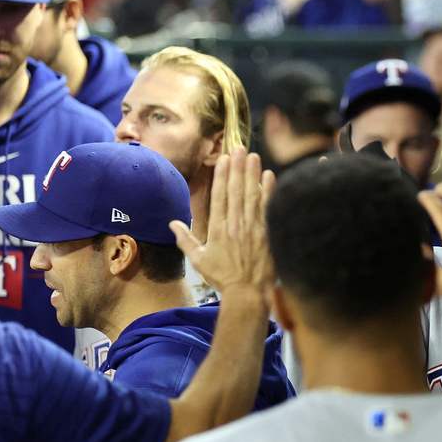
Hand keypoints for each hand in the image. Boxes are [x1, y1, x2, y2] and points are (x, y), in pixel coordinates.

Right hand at [173, 150, 275, 297]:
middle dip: (238, 168)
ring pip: (252, 195)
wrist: (248, 292)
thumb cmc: (222, 278)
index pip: (220, 196)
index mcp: (218, 229)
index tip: (224, 159)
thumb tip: (172, 224)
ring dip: (253, 174)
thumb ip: (185, 239)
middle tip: (240, 148)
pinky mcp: (267, 233)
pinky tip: (270, 176)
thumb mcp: (198, 260)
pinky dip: (269, 192)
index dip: (222, 175)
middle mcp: (236, 225)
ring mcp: (253, 228)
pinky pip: (268, 208)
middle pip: (237, 190)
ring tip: (254, 156)